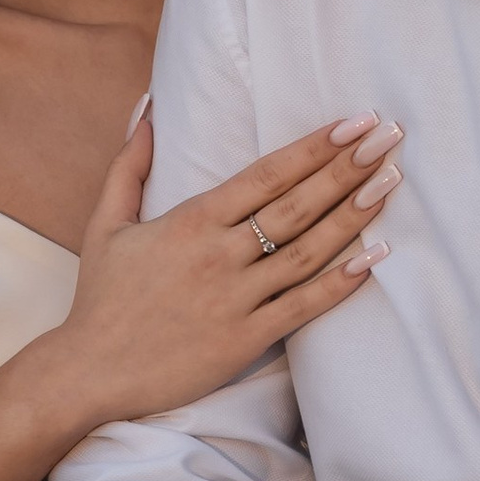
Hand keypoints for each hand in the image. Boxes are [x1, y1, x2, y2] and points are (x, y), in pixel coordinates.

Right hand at [50, 113, 402, 430]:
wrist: (90, 373)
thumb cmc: (101, 298)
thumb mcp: (106, 223)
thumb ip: (131, 163)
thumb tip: (148, 107)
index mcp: (190, 221)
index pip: (265, 175)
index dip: (313, 147)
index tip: (352, 122)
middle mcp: (218, 256)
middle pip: (296, 205)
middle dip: (346, 168)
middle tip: (389, 138)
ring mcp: (235, 299)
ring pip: (307, 252)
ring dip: (353, 216)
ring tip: (389, 183)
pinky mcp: (245, 340)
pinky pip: (303, 308)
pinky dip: (341, 283)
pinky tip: (375, 257)